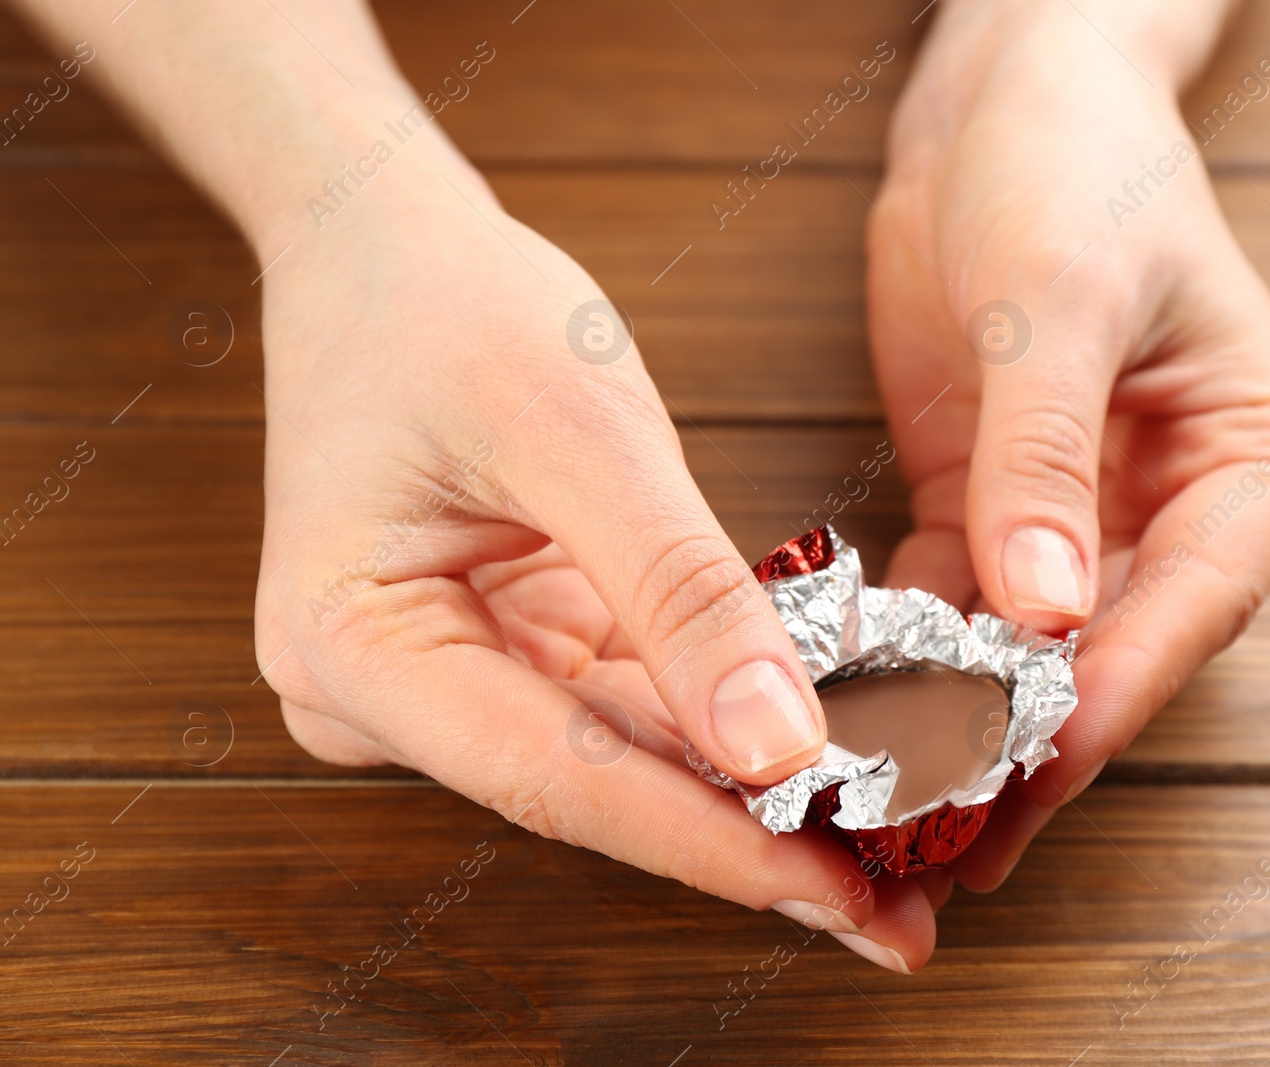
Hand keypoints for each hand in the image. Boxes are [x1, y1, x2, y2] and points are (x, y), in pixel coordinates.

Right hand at [248, 164, 940, 968]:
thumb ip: (677, 590)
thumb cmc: (450, 307)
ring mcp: (441, 677)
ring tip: (887, 833)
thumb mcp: (579, 430)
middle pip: (590, 787)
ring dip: (746, 788)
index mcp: (353, 645)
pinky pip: (622, 703)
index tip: (838, 889)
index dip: (710, 841)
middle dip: (745, 834)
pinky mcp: (499, 650)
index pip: (558, 778)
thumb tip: (780, 745)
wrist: (382, 246)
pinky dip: (720, 717)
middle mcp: (382, 691)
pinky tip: (825, 749)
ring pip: (619, 756)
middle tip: (895, 895)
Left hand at [865, 0, 1269, 889]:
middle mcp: (1178, 505)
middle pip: (1111, 653)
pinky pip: (955, 606)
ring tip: (893, 816)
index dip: (1113, 691)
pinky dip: (910, 662)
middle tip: (947, 837)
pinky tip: (859, 716)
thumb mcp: (1061, 296)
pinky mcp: (993, 504)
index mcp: (1251, 458)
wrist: (1006, 103)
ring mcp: (1082, 516)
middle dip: (1031, 744)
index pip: (1191, 604)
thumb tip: (1044, 611)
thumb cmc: (1072, 167)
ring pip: (1028, 651)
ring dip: (963, 728)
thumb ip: (1048, 454)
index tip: (1032, 764)